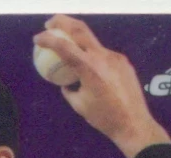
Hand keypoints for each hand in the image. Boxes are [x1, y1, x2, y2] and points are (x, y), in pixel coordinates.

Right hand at [33, 15, 170, 157]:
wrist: (133, 123)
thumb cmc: (104, 118)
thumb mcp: (80, 105)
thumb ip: (69, 91)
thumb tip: (65, 84)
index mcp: (88, 68)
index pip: (63, 46)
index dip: (47, 39)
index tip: (37, 38)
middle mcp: (102, 56)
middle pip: (79, 28)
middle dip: (62, 21)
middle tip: (50, 23)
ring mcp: (114, 56)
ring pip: (92, 44)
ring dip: (79, 43)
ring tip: (70, 51)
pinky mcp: (123, 61)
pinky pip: (104, 56)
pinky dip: (93, 60)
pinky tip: (93, 74)